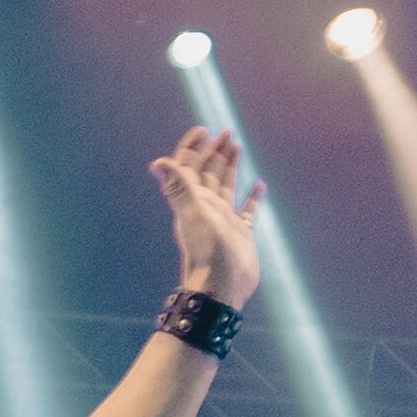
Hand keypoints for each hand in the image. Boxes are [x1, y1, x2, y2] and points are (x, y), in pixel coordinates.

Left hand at [154, 127, 259, 305]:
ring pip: (226, 185)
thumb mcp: (193, 214)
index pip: (189, 167)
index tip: (203, 129)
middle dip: (214, 151)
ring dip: (229, 166)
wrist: (221, 287)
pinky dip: (252, 196)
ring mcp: (223, 219)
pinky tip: (258, 184)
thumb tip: (157, 162)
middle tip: (225, 132)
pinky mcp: (240, 232)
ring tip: (236, 146)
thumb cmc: (207, 252)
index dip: (193, 148)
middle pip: (208, 172)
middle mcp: (205, 208)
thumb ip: (178, 187)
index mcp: (191, 201)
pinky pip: (246, 209)